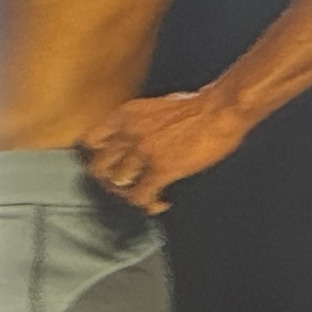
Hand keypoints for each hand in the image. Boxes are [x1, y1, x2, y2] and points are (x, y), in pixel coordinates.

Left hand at [81, 89, 249, 213]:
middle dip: (110, 181)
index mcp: (126, 114)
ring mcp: (143, 152)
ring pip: (117, 184)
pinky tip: (161, 202)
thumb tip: (136, 141)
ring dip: (129, 193)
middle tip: (125, 186)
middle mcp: (128, 132)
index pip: (91, 140)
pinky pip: (141, 197)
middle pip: (99, 167)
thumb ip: (139, 123)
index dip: (97, 158)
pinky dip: (149, 205)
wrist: (220, 109)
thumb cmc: (198, 106)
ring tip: (144, 195)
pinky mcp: (161, 169)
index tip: (108, 166)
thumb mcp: (155, 107)